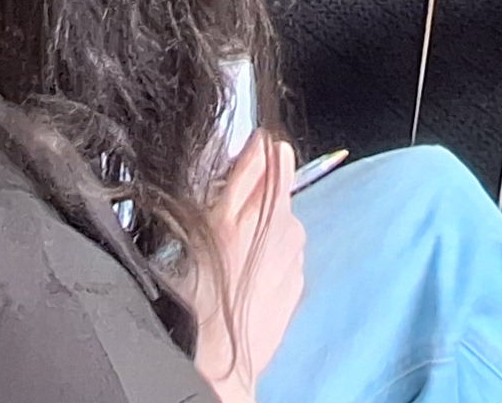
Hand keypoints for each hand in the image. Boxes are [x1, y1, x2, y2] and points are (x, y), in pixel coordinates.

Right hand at [190, 128, 307, 402]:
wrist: (219, 360)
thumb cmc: (204, 291)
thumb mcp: (212, 223)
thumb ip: (244, 176)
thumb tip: (265, 141)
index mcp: (274, 209)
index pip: (278, 157)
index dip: (254, 158)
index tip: (234, 167)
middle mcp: (293, 231)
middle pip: (275, 195)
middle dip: (252, 201)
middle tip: (218, 224)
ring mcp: (297, 262)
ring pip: (277, 230)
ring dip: (257, 234)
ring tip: (226, 261)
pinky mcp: (295, 289)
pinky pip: (280, 261)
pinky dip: (263, 263)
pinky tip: (241, 281)